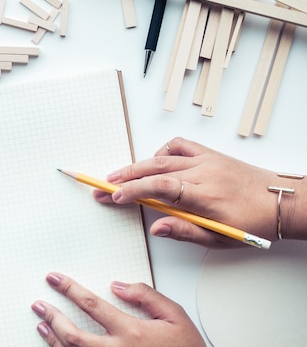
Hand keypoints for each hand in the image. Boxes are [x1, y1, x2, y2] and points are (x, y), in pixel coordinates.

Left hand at [32, 272, 204, 346]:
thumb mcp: (175, 316)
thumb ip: (147, 296)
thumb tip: (119, 285)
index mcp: (131, 332)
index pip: (91, 305)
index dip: (69, 289)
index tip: (54, 279)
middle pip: (73, 334)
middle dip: (52, 316)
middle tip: (39, 304)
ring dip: (53, 338)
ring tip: (42, 323)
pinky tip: (56, 346)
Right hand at [93, 137, 306, 246]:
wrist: (280, 201)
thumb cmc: (252, 223)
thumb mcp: (219, 238)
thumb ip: (184, 231)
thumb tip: (156, 227)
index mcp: (204, 195)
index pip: (159, 187)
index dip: (132, 190)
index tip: (113, 197)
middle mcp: (203, 172)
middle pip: (153, 168)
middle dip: (123, 177)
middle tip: (102, 186)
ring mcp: (206, 160)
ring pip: (162, 156)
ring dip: (136, 165)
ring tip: (118, 176)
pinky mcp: (210, 154)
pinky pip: (180, 145)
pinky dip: (162, 151)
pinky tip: (154, 162)